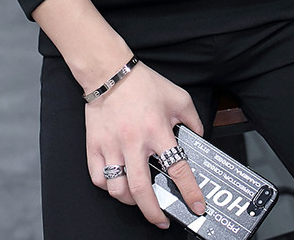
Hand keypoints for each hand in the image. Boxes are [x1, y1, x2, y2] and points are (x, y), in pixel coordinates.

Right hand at [84, 62, 205, 229]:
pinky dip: (108, 187)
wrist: (110, 72)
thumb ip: (192, 119)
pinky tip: (118, 185)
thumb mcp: (178, 97)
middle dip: (154, 213)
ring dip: (131, 202)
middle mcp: (134, 142)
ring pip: (118, 189)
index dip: (190, 192)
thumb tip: (198, 137)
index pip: (177, 169)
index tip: (197, 206)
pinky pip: (99, 178)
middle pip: (143, 190)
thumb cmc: (143, 84)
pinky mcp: (95, 146)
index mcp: (157, 130)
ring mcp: (112, 146)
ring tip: (140, 201)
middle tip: (162, 220)